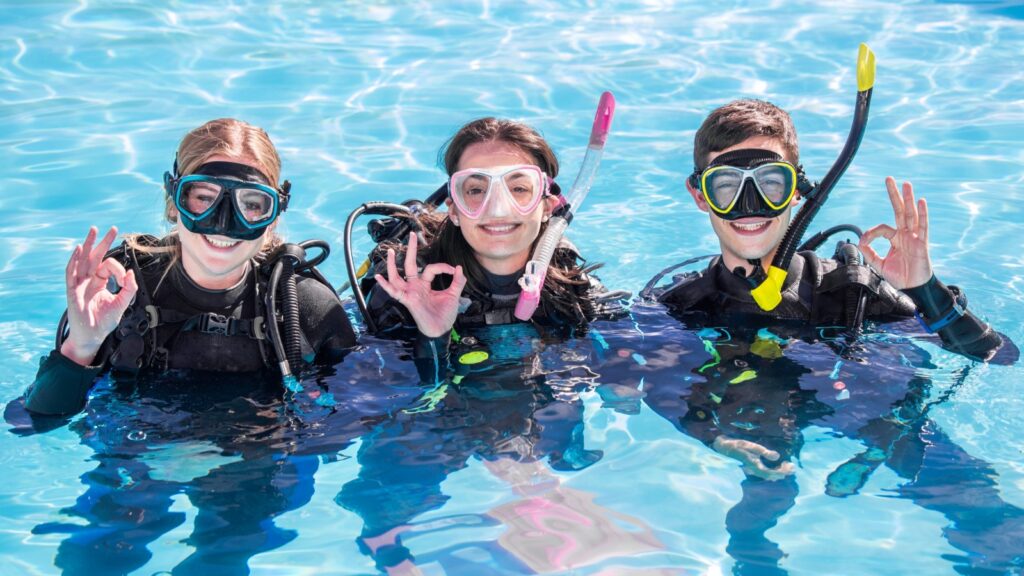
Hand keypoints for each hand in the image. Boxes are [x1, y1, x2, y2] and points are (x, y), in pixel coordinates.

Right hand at [60, 226, 138, 365]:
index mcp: (100, 282)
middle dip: (103, 242)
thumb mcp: (122, 304)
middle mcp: (89, 280)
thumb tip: (132, 272)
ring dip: (88, 245)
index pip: (109, 267)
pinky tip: (78, 249)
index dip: (119, 270)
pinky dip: (74, 260)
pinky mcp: (72, 291)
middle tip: (112, 229)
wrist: (92, 337)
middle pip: (95, 257)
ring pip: (83, 260)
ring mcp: (79, 284)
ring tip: (93, 230)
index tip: (125, 280)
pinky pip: (71, 273)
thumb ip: (129, 288)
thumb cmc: (104, 321)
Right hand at [374, 232, 466, 337]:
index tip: (454, 270)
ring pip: (397, 276)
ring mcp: (410, 293)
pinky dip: (386, 285)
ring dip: (393, 265)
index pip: (431, 268)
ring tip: (391, 252)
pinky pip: (394, 292)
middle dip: (412, 249)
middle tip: (412, 234)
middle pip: (411, 265)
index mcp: (425, 284)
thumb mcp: (453, 295)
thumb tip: (459, 267)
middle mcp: (416, 286)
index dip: (443, 266)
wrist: (441, 330)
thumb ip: (457, 281)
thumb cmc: (445, 315)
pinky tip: (379, 277)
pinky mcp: (408, 300)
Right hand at [713, 436, 794, 480]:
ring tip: (787, 466)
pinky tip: (777, 466)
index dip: (781, 472)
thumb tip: (777, 456)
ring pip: (768, 475)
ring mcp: (752, 469)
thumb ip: (764, 451)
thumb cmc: (736, 445)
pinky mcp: (752, 467)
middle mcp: (754, 470)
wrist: (722, 447)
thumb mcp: (750, 446)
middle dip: (782, 472)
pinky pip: (765, 472)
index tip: (791, 467)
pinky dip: (773, 470)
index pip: (771, 473)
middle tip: (792, 467)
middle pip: (771, 476)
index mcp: (754, 465)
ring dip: (779, 471)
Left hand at [859, 177, 932, 289]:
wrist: (912, 289)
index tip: (865, 241)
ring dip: (908, 199)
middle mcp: (906, 234)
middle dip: (894, 195)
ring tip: (905, 184)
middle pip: (899, 210)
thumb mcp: (878, 263)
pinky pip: (923, 226)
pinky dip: (922, 213)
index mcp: (895, 238)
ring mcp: (915, 237)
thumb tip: (859, 240)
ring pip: (910, 214)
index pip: (882, 228)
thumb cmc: (900, 276)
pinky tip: (921, 201)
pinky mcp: (922, 243)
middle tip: (889, 179)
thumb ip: (868, 252)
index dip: (871, 233)